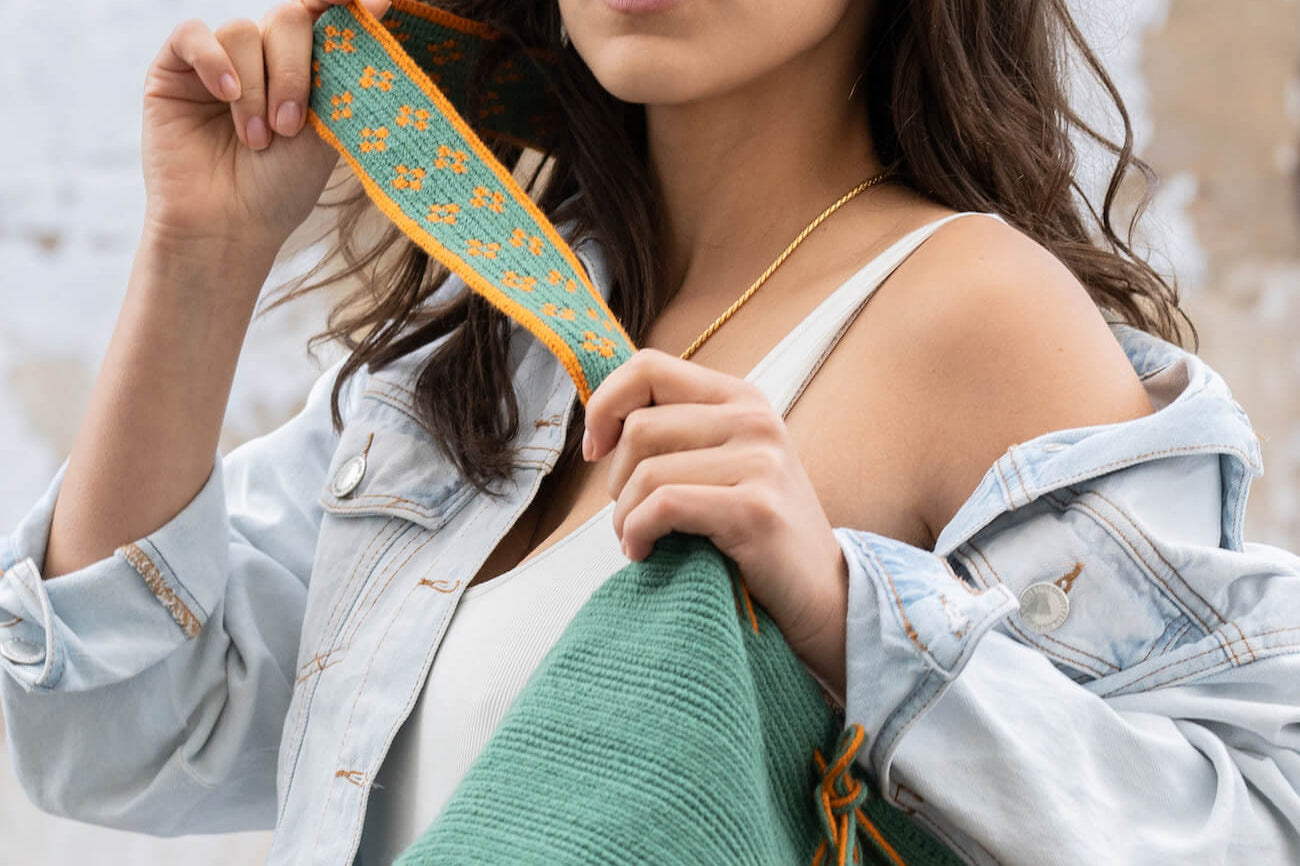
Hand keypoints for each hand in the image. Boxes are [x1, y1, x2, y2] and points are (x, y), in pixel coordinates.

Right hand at [140, 0, 390, 254]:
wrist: (229, 227)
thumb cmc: (280, 187)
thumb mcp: (327, 131)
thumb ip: (345, 75)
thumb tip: (376, 6)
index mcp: (307, 68)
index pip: (326, 15)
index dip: (345, 3)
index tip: (380, 3)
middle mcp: (264, 57)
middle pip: (287, 19)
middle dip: (294, 71)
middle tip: (290, 126)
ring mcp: (220, 60)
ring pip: (243, 31)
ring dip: (256, 89)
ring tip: (257, 139)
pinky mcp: (175, 69)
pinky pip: (195, 36)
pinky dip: (214, 61)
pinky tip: (226, 95)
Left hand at [582, 348, 849, 657]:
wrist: (822, 592)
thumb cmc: (755, 532)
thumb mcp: (723, 462)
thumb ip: (677, 433)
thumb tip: (599, 423)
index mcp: (741, 398)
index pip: (649, 367)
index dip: (606, 405)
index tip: (596, 449)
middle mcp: (754, 419)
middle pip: (640, 428)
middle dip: (616, 479)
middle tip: (631, 514)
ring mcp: (760, 462)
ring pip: (647, 472)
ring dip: (625, 515)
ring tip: (638, 538)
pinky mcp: (756, 509)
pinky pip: (664, 506)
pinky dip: (638, 532)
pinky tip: (644, 551)